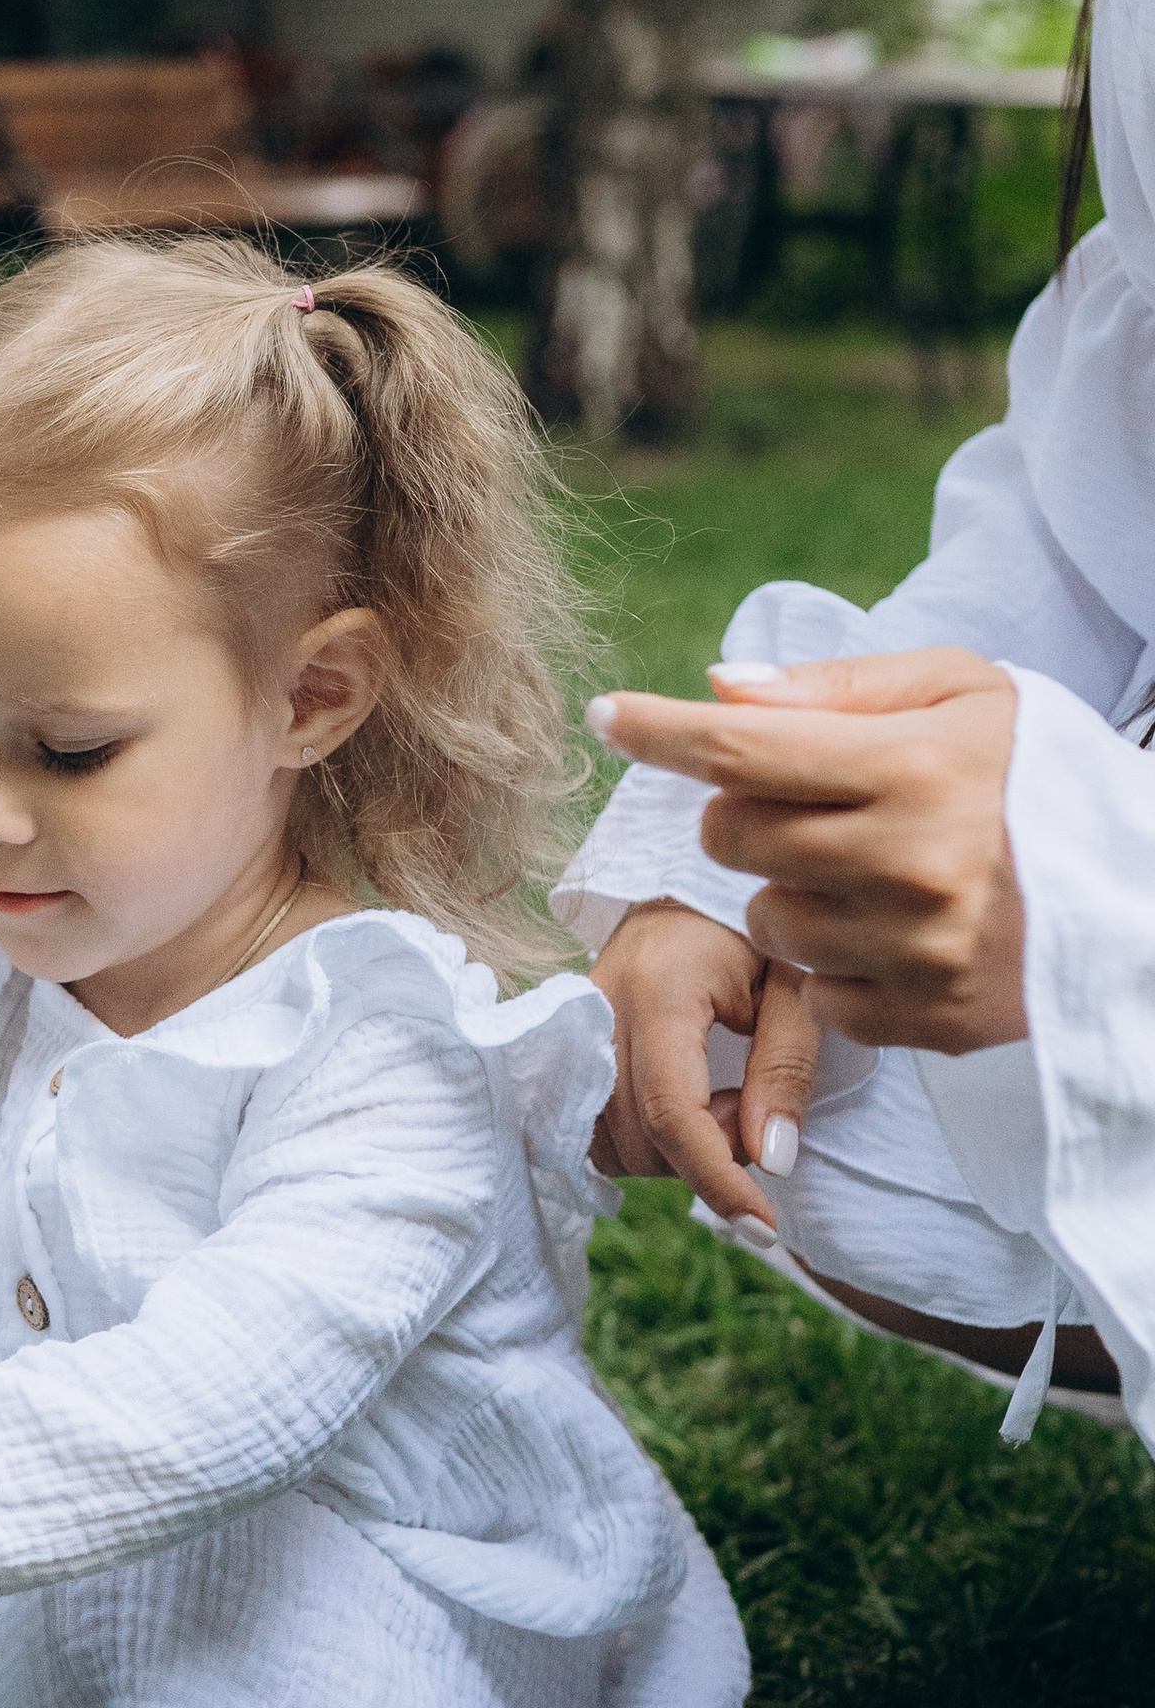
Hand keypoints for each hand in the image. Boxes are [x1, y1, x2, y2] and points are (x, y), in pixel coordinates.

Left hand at [589, 648, 1024, 1054]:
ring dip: (790, 891)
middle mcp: (909, 863)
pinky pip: (819, 994)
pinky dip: (840, 965)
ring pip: (764, 919)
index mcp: (913, 768)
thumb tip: (720, 688)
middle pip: (731, 837)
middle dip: (741, 812)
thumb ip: (839, 687)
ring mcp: (918, 951)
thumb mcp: (966, 692)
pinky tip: (898, 933)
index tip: (607, 714)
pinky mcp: (930, 1019)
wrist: (1149, 891)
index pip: (742, 750)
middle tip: (805, 801)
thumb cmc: (1041, 773)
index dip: (660, 731)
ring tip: (869, 870)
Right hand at [591, 903, 824, 1229]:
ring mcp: (571, 1030)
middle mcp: (598, 1011)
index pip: (674, 1112)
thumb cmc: (754, 933)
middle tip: (754, 1106)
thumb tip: (772, 1160)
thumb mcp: (795, 988)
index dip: (718, 1179)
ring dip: (675, 1149)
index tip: (763, 1226)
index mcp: (658, 990)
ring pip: (613, 1143)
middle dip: (708, 1154)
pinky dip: (644, 1141)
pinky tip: (682, 1104)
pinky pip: (594, 1130)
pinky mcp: (565, 1048)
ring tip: (720, 1097)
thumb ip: (786, 1069)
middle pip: (642, 1138)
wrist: (685, 890)